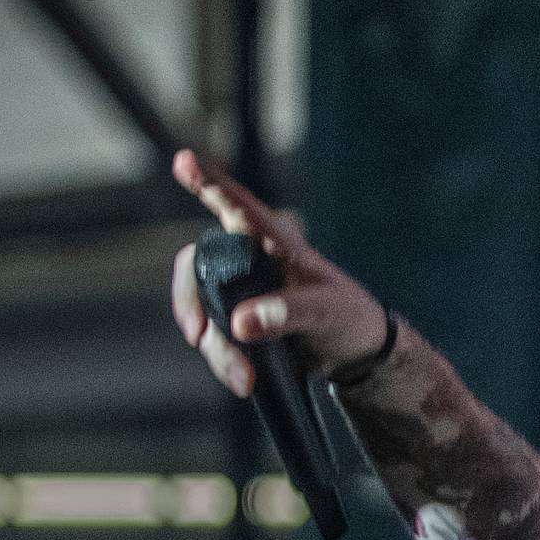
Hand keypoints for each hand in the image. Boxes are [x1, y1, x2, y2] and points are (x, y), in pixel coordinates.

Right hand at [168, 148, 389, 396]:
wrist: (354, 353)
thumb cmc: (348, 318)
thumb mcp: (326, 313)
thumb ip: (286, 313)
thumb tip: (241, 323)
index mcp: (276, 242)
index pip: (239, 207)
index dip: (210, 182)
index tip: (184, 160)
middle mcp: (250, 260)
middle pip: (196, 265)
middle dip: (191, 302)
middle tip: (199, 334)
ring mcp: (240, 290)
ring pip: (202, 308)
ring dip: (213, 345)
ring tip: (242, 377)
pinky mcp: (237, 319)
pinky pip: (213, 334)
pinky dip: (221, 358)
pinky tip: (241, 379)